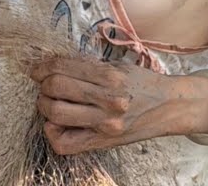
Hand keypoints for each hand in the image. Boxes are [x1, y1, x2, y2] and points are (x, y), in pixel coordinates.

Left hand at [30, 56, 193, 154]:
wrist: (170, 106)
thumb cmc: (143, 84)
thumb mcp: (120, 67)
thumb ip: (90, 66)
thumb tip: (55, 65)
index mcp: (112, 76)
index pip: (64, 67)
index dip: (43, 66)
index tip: (37, 68)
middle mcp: (109, 100)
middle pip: (56, 88)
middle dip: (43, 84)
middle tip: (45, 84)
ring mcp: (105, 123)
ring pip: (56, 113)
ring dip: (45, 105)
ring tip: (50, 101)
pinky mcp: (103, 141)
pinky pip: (65, 143)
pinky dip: (52, 132)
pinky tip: (57, 123)